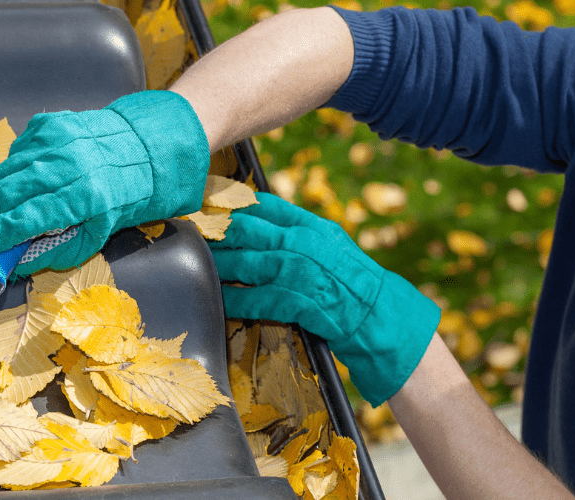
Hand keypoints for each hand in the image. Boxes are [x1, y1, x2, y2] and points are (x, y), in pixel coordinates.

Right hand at [0, 91, 208, 277]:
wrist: (140, 150)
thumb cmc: (119, 199)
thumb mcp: (94, 237)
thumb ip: (53, 252)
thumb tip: (13, 264)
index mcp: (80, 197)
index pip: (21, 222)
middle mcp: (64, 165)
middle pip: (4, 195)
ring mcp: (54, 140)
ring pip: (5, 173)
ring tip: (9, 210)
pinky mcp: (48, 123)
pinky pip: (16, 152)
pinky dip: (16, 170)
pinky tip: (31, 180)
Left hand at [208, 192, 439, 405]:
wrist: (381, 317)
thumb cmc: (354, 283)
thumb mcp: (331, 245)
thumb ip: (299, 233)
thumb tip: (264, 224)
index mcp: (312, 226)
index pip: (264, 206)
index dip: (232, 203)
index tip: (208, 202)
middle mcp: (304, 244)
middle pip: (247, 231)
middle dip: (216, 231)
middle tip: (193, 231)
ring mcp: (300, 273)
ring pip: (245, 264)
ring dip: (217, 264)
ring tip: (197, 263)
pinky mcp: (298, 303)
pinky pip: (256, 300)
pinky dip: (235, 300)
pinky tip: (219, 299)